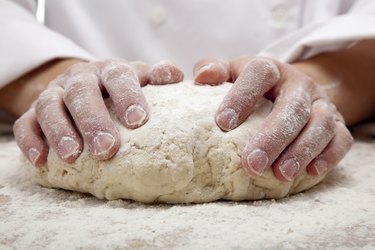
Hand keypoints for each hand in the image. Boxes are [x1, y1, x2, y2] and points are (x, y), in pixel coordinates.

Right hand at [14, 59, 182, 165]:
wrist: (83, 83)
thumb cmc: (118, 88)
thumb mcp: (139, 79)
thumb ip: (157, 77)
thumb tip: (177, 76)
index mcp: (109, 71)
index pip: (118, 77)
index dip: (127, 96)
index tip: (138, 120)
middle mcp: (80, 79)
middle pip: (82, 93)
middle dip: (93, 121)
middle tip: (107, 149)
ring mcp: (55, 94)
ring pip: (50, 106)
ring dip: (61, 131)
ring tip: (73, 157)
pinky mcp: (34, 112)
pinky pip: (27, 123)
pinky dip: (31, 140)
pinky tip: (41, 160)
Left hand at [194, 56, 352, 180]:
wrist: (292, 89)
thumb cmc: (253, 87)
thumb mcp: (233, 74)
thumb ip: (215, 70)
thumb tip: (202, 76)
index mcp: (271, 70)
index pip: (260, 73)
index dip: (242, 96)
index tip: (222, 123)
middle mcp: (299, 84)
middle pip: (292, 106)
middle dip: (273, 136)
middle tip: (252, 163)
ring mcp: (322, 104)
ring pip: (320, 124)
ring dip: (301, 151)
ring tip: (280, 174)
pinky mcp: (338, 124)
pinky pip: (341, 140)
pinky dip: (328, 156)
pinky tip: (310, 172)